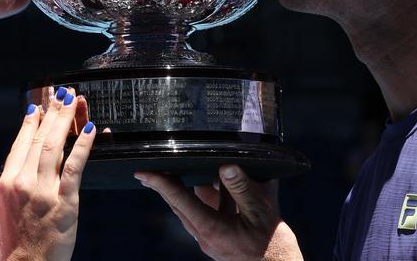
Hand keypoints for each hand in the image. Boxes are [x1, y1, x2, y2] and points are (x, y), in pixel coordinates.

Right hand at [0, 87, 95, 260]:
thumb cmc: (18, 238)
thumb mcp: (6, 205)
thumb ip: (15, 180)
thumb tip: (23, 158)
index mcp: (7, 181)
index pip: (20, 141)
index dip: (31, 120)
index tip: (39, 104)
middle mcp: (22, 182)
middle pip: (39, 137)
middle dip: (52, 111)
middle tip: (62, 92)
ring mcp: (43, 190)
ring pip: (55, 145)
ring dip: (66, 119)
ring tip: (75, 100)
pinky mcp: (64, 199)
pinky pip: (75, 165)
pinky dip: (83, 144)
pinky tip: (92, 129)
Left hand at [135, 165, 302, 260]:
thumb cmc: (274, 249)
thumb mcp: (262, 213)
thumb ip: (242, 188)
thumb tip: (226, 167)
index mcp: (211, 229)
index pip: (178, 199)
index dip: (159, 182)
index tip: (141, 171)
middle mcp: (205, 236)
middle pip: (178, 204)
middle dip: (166, 185)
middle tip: (153, 167)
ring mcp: (211, 240)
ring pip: (191, 210)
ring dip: (187, 190)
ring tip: (182, 169)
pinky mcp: (219, 241)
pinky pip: (207, 214)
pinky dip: (207, 198)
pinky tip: (220, 184)